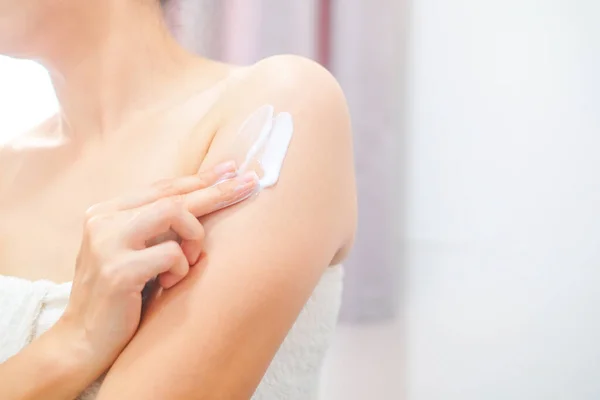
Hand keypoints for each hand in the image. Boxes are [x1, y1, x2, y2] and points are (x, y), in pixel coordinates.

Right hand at [59, 161, 257, 370]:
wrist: (83, 342)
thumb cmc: (120, 297)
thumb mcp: (134, 252)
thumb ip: (155, 227)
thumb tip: (204, 198)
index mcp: (106, 212)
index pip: (162, 187)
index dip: (200, 178)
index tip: (232, 169)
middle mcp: (102, 220)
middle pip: (173, 195)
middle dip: (217, 190)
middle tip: (249, 182)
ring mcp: (107, 244)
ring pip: (174, 212)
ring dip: (194, 237)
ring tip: (188, 261)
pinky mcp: (117, 270)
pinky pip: (172, 254)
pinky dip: (181, 269)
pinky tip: (168, 285)